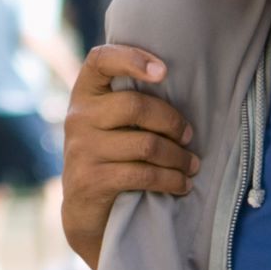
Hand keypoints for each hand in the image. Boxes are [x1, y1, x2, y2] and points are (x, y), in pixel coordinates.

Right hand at [61, 44, 200, 264]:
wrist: (84, 211)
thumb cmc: (110, 155)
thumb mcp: (110, 122)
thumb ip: (129, 99)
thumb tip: (184, 82)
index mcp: (85, 93)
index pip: (100, 60)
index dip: (132, 58)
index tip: (163, 71)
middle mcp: (78, 117)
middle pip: (136, 106)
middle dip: (172, 122)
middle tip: (188, 136)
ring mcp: (82, 150)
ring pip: (145, 145)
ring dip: (178, 157)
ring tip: (192, 165)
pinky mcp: (91, 180)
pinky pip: (142, 175)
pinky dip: (170, 179)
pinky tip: (182, 184)